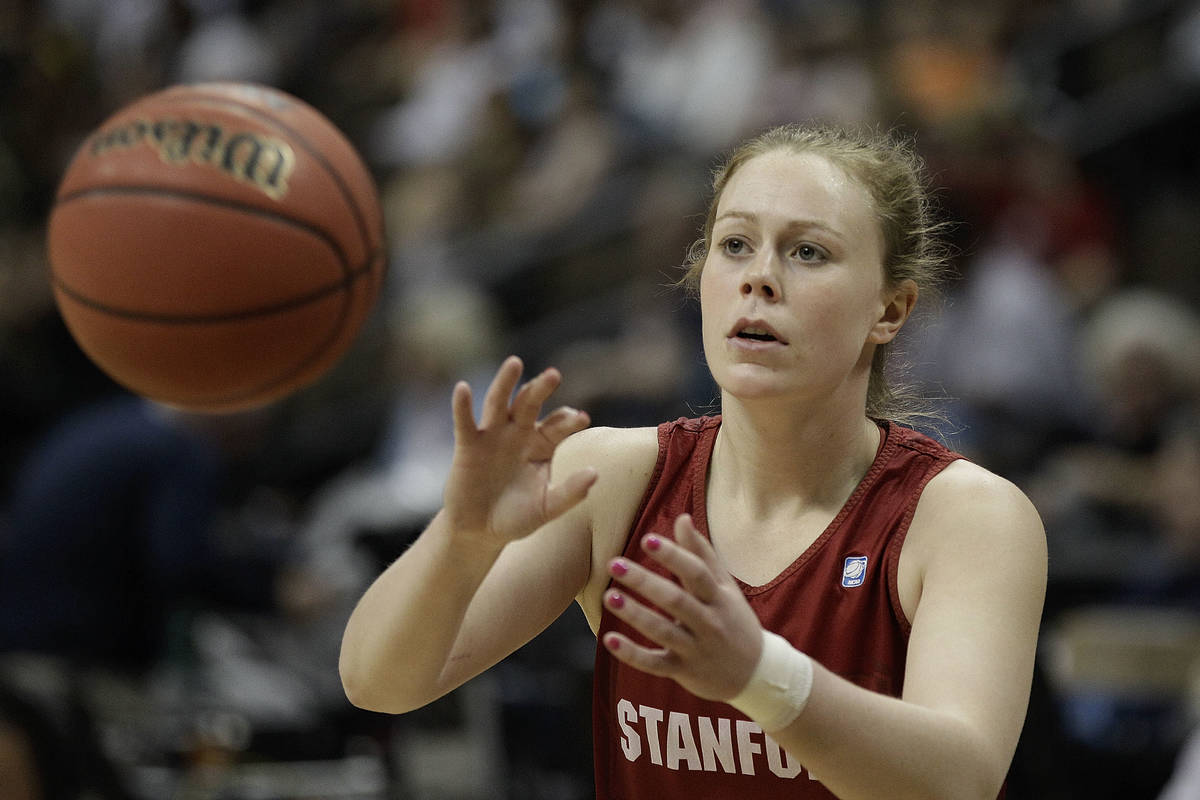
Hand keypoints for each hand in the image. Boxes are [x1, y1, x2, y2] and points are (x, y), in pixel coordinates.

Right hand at [442, 355, 595, 547]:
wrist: (479, 532)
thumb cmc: (516, 518)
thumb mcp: (546, 508)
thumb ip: (570, 493)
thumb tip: (596, 474)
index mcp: (542, 446)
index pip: (558, 426)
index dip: (568, 421)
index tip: (581, 418)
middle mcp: (518, 434)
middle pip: (530, 404)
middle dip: (540, 389)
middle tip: (554, 375)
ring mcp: (492, 436)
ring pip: (499, 403)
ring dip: (506, 383)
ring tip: (514, 362)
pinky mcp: (468, 445)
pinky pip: (465, 422)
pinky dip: (462, 405)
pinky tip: (463, 388)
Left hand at [601, 514, 763, 701]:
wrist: (755, 674)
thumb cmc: (734, 620)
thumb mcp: (725, 586)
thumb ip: (702, 553)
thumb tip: (681, 518)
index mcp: (719, 598)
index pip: (696, 573)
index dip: (673, 556)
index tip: (648, 540)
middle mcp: (708, 622)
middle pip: (675, 600)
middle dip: (644, 582)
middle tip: (614, 564)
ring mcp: (695, 649)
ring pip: (662, 631)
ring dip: (634, 614)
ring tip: (608, 596)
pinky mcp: (682, 671)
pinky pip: (655, 664)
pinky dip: (632, 654)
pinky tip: (610, 639)